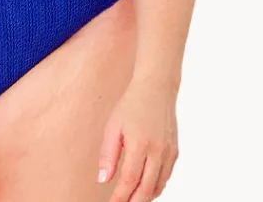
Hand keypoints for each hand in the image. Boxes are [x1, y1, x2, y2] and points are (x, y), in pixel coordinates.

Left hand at [97, 76, 178, 200]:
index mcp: (140, 143)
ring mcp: (169, 152)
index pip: (130, 180)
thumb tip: (103, 180)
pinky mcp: (175, 152)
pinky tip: (144, 187)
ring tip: (130, 199)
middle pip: (146, 189)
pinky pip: (166, 177)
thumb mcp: (113, 126)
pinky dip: (155, 187)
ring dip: (144, 197)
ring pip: (158, 186)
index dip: (121, 197)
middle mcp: (158, 151)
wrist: (156, 88)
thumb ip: (107, 155)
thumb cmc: (132, 105)